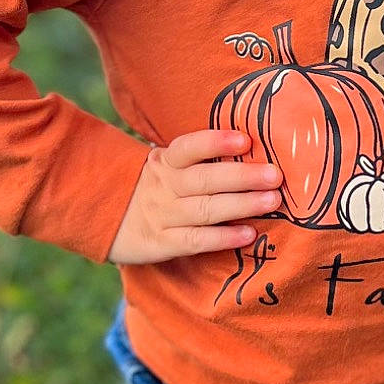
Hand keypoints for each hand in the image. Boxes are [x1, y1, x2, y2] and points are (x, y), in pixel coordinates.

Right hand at [107, 130, 282, 264]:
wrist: (108, 220)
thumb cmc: (156, 188)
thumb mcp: (167, 166)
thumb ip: (201, 159)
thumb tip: (253, 146)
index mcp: (165, 161)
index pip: (189, 148)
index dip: (216, 142)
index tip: (246, 140)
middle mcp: (163, 186)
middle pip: (204, 179)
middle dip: (242, 176)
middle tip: (275, 175)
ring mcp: (161, 215)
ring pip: (204, 210)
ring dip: (241, 205)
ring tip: (271, 201)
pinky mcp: (161, 243)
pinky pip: (195, 241)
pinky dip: (223, 238)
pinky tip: (249, 234)